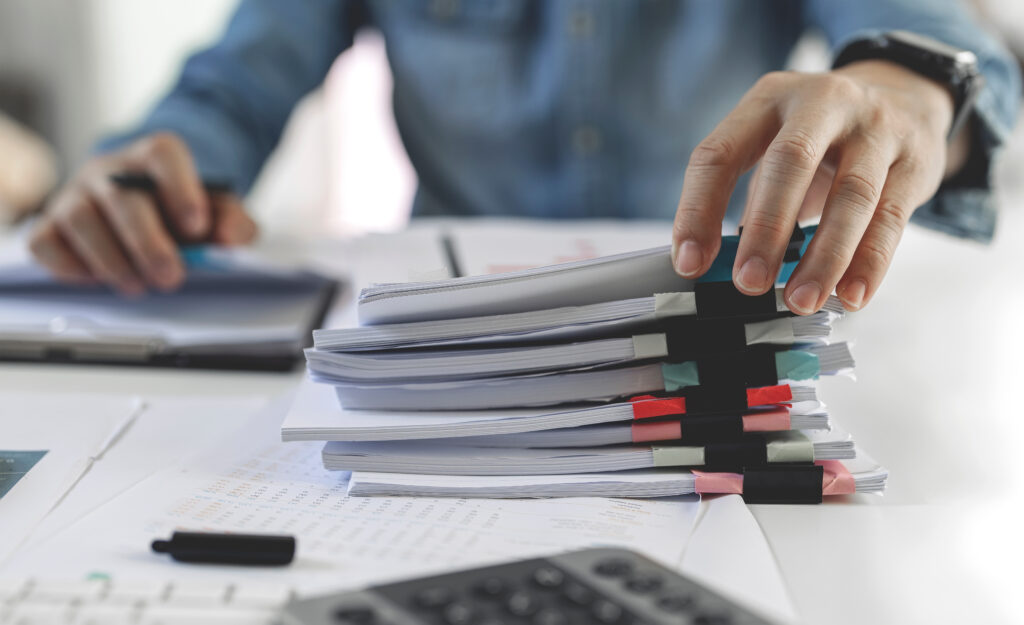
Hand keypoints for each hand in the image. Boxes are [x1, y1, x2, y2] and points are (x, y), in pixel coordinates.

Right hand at [28, 132, 257, 294]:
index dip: (181, 188)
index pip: (164, 154)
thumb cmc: (180, 212)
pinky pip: (45, 242)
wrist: (148, 211)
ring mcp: (76, 196)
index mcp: (155, 158)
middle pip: (122, 197)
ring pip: (80, 219)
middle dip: (147, 243)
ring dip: (111, 259)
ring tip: (138, 285)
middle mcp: (110, 171)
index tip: (197, 227)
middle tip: (171, 278)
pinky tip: (97, 280)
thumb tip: (230, 238)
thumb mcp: (218, 213)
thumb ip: (233, 222)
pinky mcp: (52, 225)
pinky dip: (68, 266)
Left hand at [672, 60, 966, 313]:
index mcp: (767, 100)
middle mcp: (822, 102)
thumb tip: (719, 271)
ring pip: (852, 196)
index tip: (689, 263)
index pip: (719, 153)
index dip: (698, 210)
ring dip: (824, 257)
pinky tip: (851, 296)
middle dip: (766, 229)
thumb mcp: (776, 145)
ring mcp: (876, 127)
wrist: (905, 93)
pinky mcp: (915, 159)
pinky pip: (892, 218)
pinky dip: (870, 262)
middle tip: (749, 284)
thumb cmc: (822, 135)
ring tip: (800, 301)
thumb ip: (751, 200)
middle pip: (791, 163)